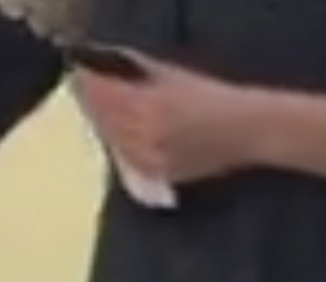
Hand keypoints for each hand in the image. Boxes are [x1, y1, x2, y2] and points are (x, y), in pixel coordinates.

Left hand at [75, 56, 267, 184]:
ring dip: (101, 123)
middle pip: (105, 119)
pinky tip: (112, 134)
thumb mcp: (177, 76)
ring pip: (112, 141)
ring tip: (93, 107)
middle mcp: (144, 137)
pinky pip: (125, 160)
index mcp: (150, 107)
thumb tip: (113, 63)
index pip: (107, 95)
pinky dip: (115, 144)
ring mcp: (148, 159)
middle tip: (82, 86)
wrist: (245, 130)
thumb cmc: (214, 97)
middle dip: (91, 101)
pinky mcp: (156, 174)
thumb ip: (143, 71)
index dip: (90, 82)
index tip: (80, 69)